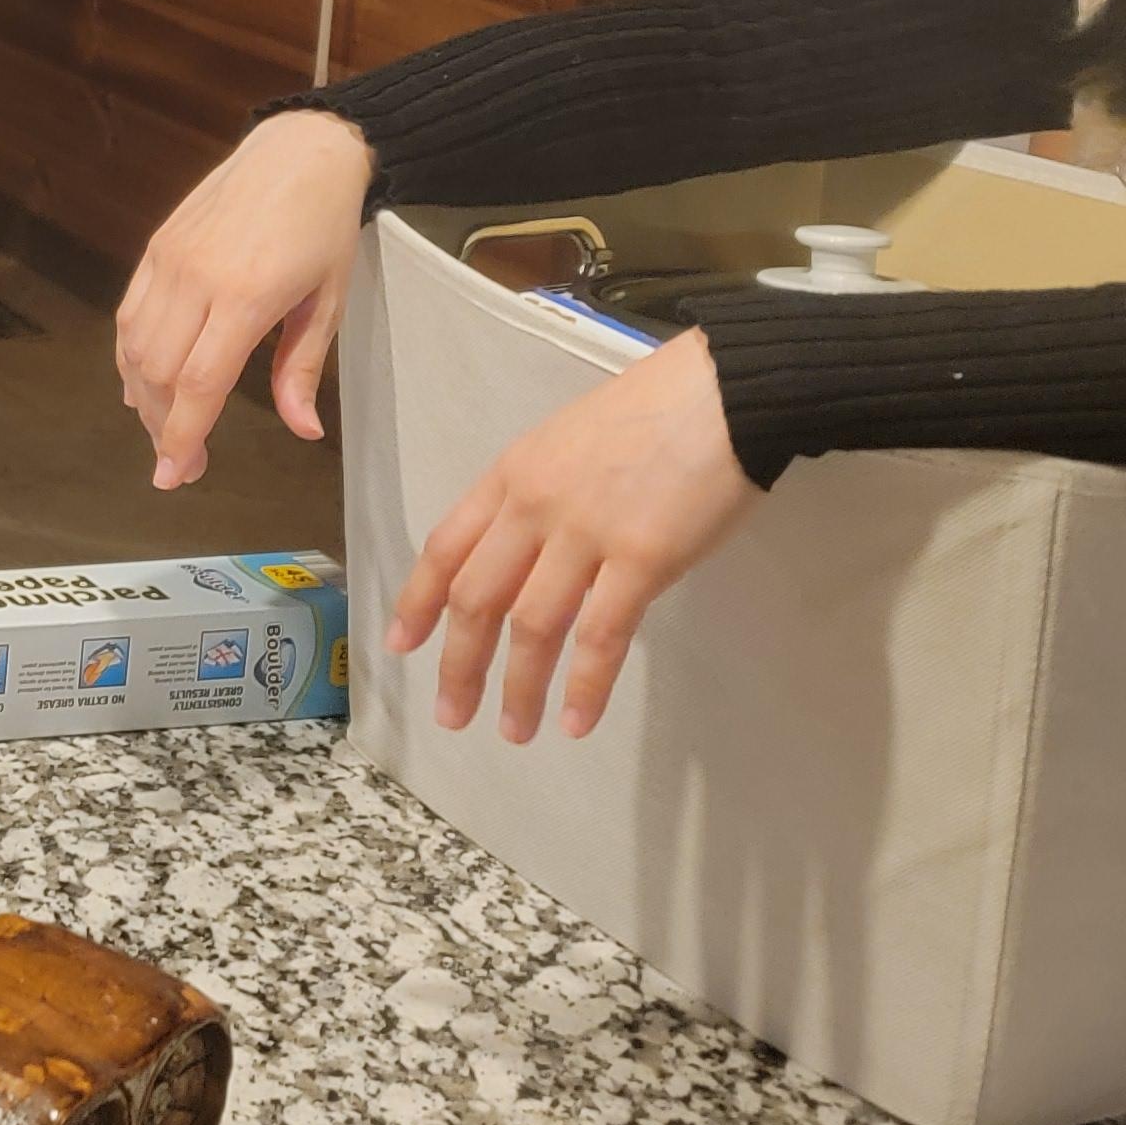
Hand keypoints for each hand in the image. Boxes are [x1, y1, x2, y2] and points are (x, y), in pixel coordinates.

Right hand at [115, 109, 373, 487]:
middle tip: (180, 463)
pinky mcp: (157, 247)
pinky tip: (142, 381)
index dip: (182, 436)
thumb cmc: (324, 227)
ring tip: (163, 428)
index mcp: (245, 295)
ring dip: (142, 396)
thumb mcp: (329, 302)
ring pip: (134, 345)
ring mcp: (169, 259)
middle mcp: (196, 277)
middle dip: (161, 427)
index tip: (175, 475)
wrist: (299, 152)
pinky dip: (130, 356)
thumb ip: (301, 369)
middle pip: (158, 372)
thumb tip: (302, 431)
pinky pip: (129, 314)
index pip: (199, 383)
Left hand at [386, 329, 757, 742]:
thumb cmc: (652, 412)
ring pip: (531, 625)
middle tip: (451, 714)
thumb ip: (537, 497)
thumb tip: (527, 557)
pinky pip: (600, 635)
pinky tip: (577, 722)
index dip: (419, 601)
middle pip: (477, 596)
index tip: (401, 644)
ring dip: (518, 688)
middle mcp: (534, 506)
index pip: (446, 547)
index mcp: (511, 475)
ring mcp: (586, 533)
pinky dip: (584, 685)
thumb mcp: (566, 443)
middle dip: (458, 663)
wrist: (724, 393)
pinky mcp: (643, 559)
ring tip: (515, 732)